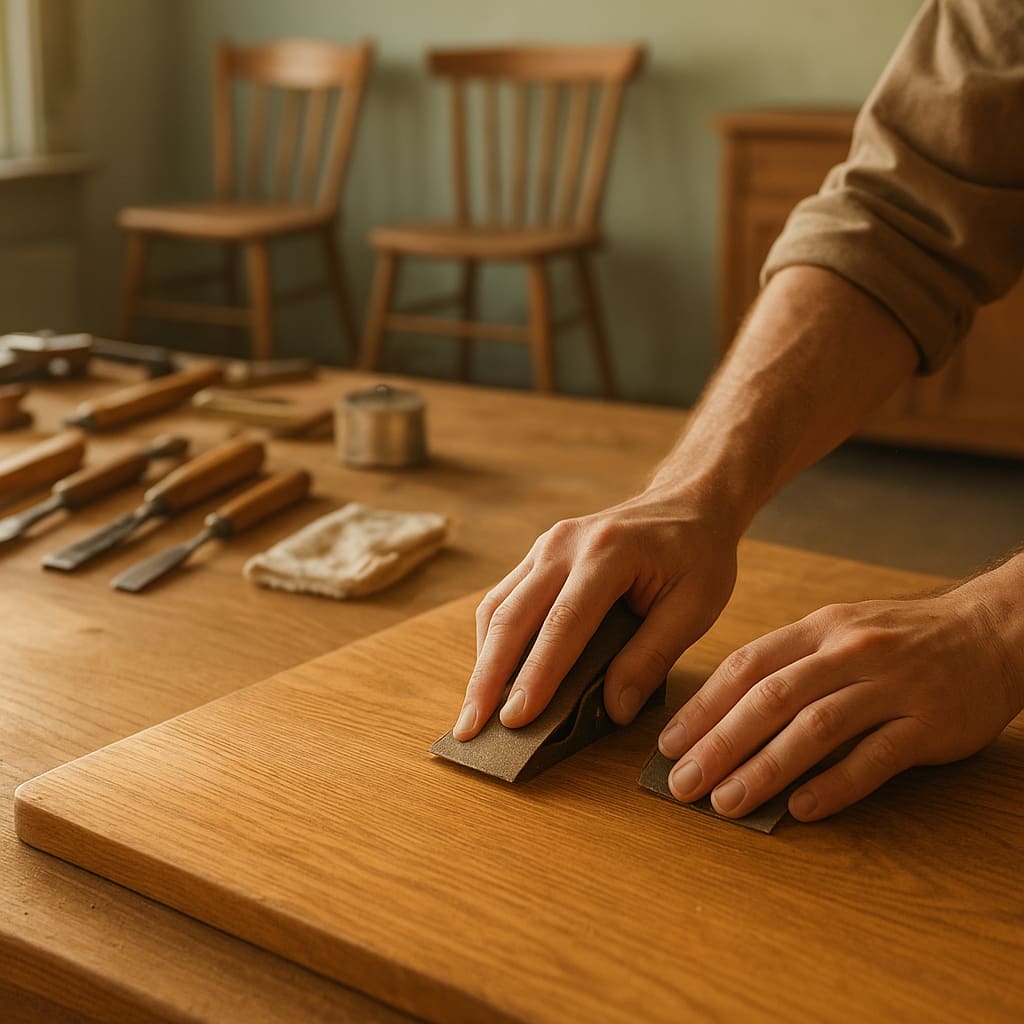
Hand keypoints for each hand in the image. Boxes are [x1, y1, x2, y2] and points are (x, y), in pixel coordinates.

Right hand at [451, 489, 740, 740]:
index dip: (536, 675)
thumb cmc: (696, 553)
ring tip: (474, 712)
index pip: (563, 624)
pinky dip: (493, 641)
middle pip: (512, 616)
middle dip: (487, 677)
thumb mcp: (694, 607)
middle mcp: (565, 545)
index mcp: (607, 553)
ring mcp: (545, 546)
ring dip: (482, 662)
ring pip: (497, 607)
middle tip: (471, 728)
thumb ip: (652, 657)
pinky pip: (504, 599)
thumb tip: (615, 710)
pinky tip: (492, 675)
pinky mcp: (538, 555)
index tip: (515, 720)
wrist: (688, 501)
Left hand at [658, 566, 1023, 821]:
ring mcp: (891, 685)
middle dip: (719, 743)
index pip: (746, 667)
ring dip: (764, 769)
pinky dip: (834, 785)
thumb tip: (725, 713)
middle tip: (683, 783)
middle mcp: (848, 652)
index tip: (668, 744)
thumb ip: (789, 664)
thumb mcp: (839, 630)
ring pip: (815, 729)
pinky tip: (801, 809)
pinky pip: (876, 757)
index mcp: (818, 629)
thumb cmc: (901, 638)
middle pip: (770, 698)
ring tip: (726, 802)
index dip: (702, 707)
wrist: (991, 630)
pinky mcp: (929, 722)